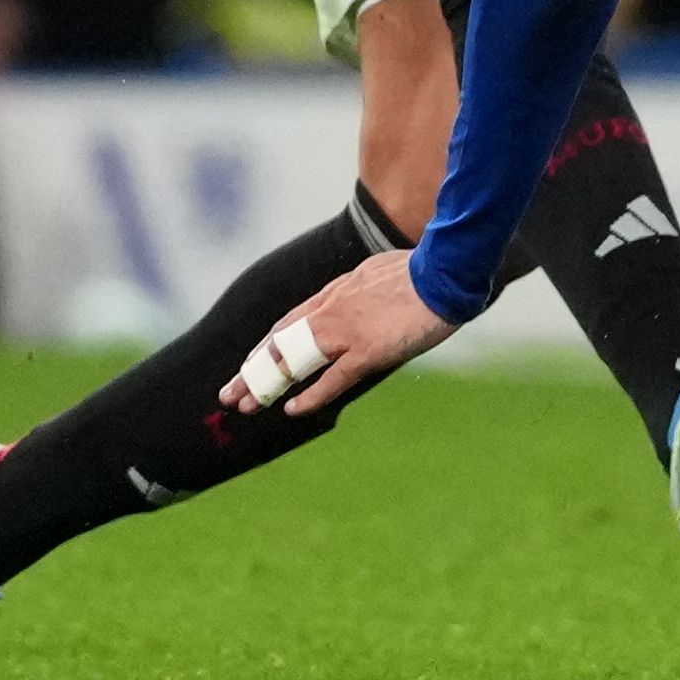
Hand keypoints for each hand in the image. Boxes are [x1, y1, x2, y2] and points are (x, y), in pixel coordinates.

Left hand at [215, 247, 454, 419]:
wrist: (451, 269)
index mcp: (338, 290)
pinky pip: (331, 378)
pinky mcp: (368, 349)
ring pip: (294, 360)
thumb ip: (369, 287)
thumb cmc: (431, 269)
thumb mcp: (386, 271)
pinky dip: (309, 395)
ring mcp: (348, 330)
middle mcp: (334, 309)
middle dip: (252, 369)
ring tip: (243, 405)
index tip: (249, 364)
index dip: (266, 346)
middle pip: (280, 342)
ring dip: (265, 384)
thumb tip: (368, 295)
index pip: (290, 322)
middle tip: (229, 393)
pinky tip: (291, 410)